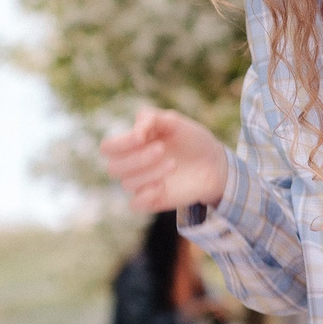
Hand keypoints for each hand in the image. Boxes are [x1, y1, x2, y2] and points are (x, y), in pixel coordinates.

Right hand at [98, 107, 229, 212]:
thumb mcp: (174, 121)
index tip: (142, 137)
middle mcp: (132, 164)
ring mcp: (141, 183)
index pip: (108, 147)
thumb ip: (151, 119)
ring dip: (150, 172)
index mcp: (132, 143)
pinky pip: (135, 204)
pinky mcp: (152, 200)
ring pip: (127, 184)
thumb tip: (135, 134)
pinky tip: (163, 186)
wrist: (214, 163)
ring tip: (173, 164)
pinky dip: (146, 195)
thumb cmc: (192, 139)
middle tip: (162, 149)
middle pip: (114, 168)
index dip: (120, 144)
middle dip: (138, 158)